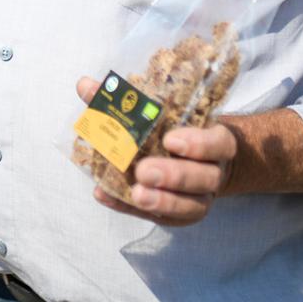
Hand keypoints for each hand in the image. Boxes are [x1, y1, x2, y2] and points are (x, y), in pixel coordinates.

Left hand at [75, 76, 236, 226]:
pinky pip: (161, 218)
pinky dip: (129, 208)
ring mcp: (200, 198)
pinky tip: (106, 196)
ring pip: (190, 206)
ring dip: (162, 201)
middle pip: (204, 178)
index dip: (198, 144)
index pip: (218, 143)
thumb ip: (124, 100)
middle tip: (144, 171)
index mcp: (215, 142)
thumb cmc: (175, 129)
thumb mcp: (161, 112)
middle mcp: (213, 172)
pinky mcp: (180, 216)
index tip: (170, 140)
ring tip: (136, 194)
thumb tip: (84, 84)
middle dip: (174, 176)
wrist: (198, 160)